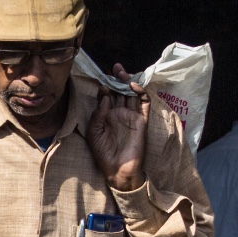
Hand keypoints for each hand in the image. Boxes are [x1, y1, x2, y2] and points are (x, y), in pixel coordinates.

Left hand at [87, 67, 147, 190]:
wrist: (117, 169)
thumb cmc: (102, 153)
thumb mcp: (94, 132)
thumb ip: (98, 114)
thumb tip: (105, 96)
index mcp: (106, 116)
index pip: (106, 96)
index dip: (104, 88)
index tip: (101, 83)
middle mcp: (119, 113)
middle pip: (119, 91)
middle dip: (116, 79)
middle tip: (114, 67)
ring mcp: (131, 116)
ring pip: (131, 94)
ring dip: (127, 81)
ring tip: (121, 71)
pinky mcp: (141, 120)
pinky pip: (144, 104)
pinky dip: (141, 93)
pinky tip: (133, 86)